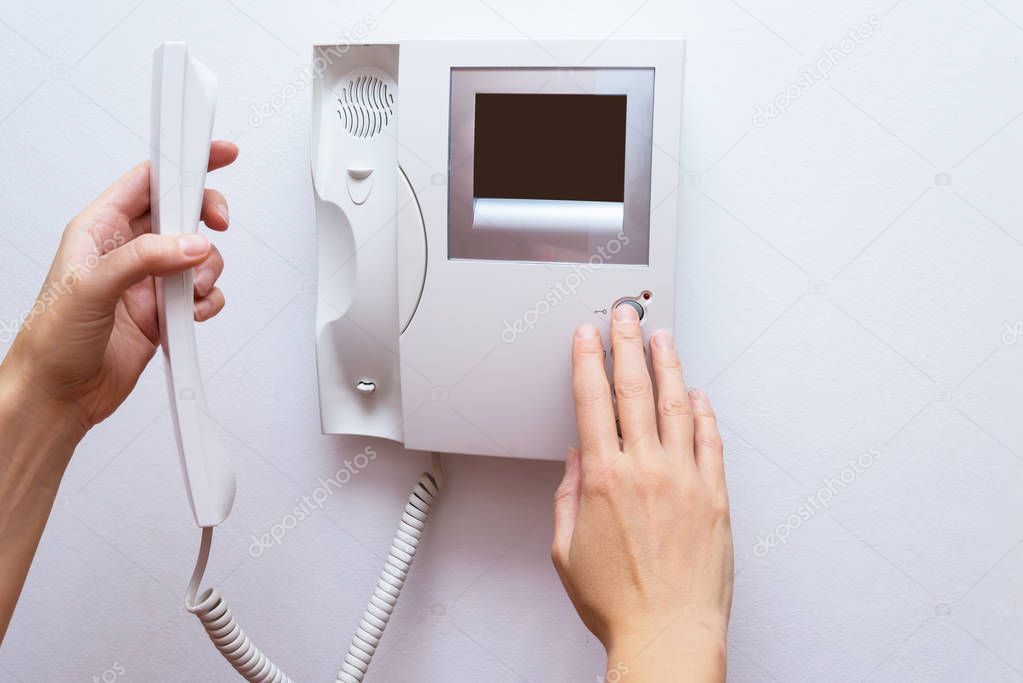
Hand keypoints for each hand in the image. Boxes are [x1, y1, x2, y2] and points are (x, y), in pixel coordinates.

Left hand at [1, 142, 237, 435]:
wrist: (59, 395)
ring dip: (206, 271)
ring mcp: (149, 281)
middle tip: (217, 226)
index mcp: (100, 228)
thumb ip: (145, 258)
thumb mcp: (90, 286)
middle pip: (184, 214)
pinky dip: (208, 303)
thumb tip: (192, 244)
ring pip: (200, 256)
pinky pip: (205, 295)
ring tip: (189, 292)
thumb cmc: (51, 340)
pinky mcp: (165, 311)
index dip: (184, 164)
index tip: (216, 154)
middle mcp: (127, 250)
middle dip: (206, 219)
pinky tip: (188, 316)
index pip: (149, 179)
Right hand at [552, 304, 732, 680]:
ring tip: (663, 339)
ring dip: (667, 365)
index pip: (591, 401)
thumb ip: (568, 497)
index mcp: (603, 480)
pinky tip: (698, 396)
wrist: (668, 633)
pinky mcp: (714, 496)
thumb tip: (577, 461)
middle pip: (634, 389)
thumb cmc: (618, 601)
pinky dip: (704, 412)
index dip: (587, 360)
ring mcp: (684, 479)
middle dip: (627, 344)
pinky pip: (710, 441)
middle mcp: (645, 470)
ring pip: (676, 405)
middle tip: (627, 315)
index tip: (586, 336)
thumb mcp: (566, 550)